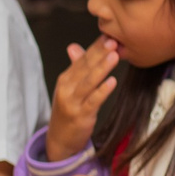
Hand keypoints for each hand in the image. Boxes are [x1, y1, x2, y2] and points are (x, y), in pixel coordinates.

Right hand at [48, 39, 121, 160]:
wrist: (60, 140)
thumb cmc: (69, 111)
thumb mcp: (70, 88)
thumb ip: (76, 68)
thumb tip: (74, 46)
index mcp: (65, 79)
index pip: (82, 59)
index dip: (95, 47)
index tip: (109, 35)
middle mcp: (66, 88)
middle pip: (85, 68)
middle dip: (99, 53)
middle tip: (113, 41)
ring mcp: (72, 102)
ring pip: (88, 82)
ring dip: (102, 68)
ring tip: (114, 56)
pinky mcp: (80, 116)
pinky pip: (93, 101)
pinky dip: (102, 91)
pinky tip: (112, 81)